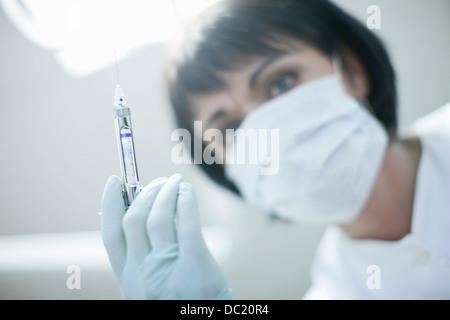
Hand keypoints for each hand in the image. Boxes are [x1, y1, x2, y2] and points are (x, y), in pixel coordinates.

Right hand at [101, 173, 231, 299]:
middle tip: (158, 182)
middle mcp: (143, 274)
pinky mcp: (196, 265)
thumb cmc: (181, 302)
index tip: (114, 182)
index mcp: (129, 280)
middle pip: (133, 222)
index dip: (109, 205)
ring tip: (174, 183)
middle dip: (144, 194)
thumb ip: (143, 259)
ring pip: (158, 218)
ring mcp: (167, 270)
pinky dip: (185, 202)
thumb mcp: (151, 286)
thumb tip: (144, 214)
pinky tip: (186, 191)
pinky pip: (187, 225)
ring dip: (165, 192)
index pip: (110, 236)